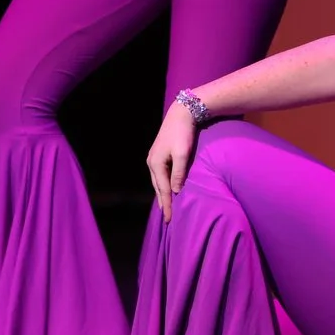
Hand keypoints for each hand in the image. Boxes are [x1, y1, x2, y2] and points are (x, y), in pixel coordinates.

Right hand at [146, 107, 198, 222]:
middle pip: (157, 188)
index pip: (163, 190)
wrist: (180, 114)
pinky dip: (162, 184)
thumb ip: (179, 173)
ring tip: (166, 207)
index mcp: (156, 164)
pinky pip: (159, 175)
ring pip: (157, 182)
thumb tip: (175, 191)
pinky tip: (166, 188)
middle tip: (167, 218)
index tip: (170, 220)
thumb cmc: (183, 134)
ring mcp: (153, 158)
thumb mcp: (183, 154)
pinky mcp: (158, 154)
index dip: (167, 206)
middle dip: (162, 203)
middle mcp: (151, 162)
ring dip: (161, 194)